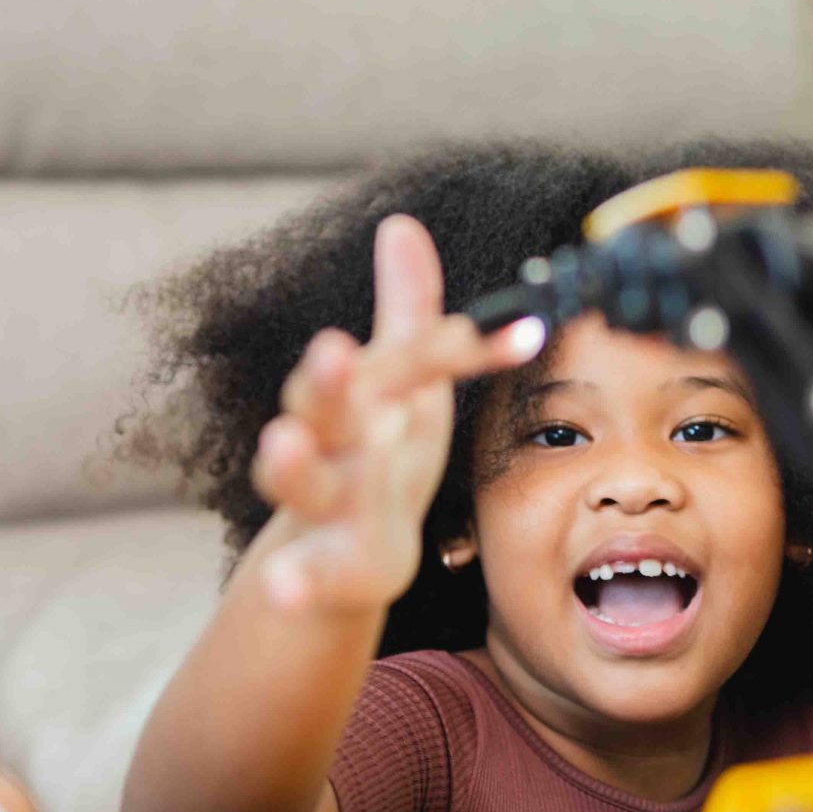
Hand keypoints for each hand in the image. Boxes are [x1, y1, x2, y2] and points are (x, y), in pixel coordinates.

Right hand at [252, 213, 539, 613]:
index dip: (455, 346)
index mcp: (354, 397)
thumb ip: (406, 316)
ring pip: (297, 480)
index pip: (402, 360)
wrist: (327, 555)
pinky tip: (281, 587)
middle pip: (320, 403)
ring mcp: (322, 503)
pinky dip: (290, 583)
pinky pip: (301, 575)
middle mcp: (328, 442)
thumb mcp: (398, 390)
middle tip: (334, 348)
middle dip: (326, 377)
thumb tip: (401, 224)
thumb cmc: (371, 458)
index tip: (531, 331)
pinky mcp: (325, 567)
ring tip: (281, 442)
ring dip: (287, 463)